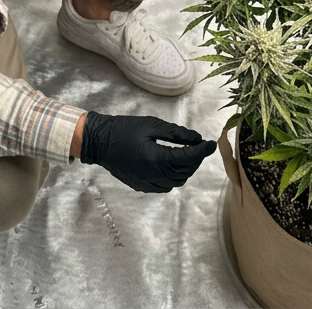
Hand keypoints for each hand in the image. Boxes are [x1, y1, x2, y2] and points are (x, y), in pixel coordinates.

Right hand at [78, 112, 215, 192]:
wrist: (99, 142)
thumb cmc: (124, 129)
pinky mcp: (141, 186)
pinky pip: (165, 186)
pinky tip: (172, 165)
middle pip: (185, 171)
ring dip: (186, 169)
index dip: (202, 151)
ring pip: (177, 181)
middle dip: (195, 159)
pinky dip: (174, 177)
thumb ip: (176, 133)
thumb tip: (196, 138)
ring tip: (187, 154)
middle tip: (198, 146)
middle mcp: (153, 175)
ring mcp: (147, 183)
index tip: (211, 144)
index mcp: (156, 159)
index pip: (187, 158)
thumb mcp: (151, 125)